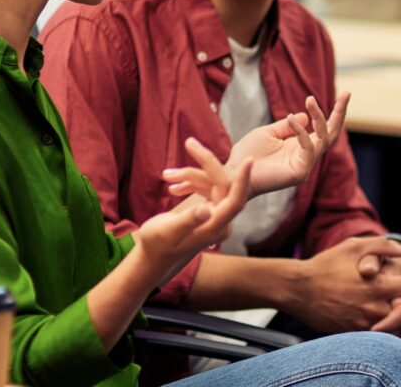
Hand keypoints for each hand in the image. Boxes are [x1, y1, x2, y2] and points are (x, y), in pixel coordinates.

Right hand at [138, 138, 251, 274]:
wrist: (151, 257)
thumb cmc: (156, 245)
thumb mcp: (168, 232)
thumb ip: (188, 220)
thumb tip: (205, 209)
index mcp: (216, 228)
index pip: (235, 200)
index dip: (243, 180)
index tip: (249, 159)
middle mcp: (220, 222)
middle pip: (222, 185)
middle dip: (207, 163)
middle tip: (190, 143)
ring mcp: (216, 217)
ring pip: (211, 185)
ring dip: (191, 175)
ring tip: (166, 174)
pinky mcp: (209, 212)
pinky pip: (205, 190)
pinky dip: (190, 183)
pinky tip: (171, 186)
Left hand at [224, 92, 349, 197]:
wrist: (235, 171)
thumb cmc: (249, 153)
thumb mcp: (269, 132)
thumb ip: (287, 126)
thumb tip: (305, 116)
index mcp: (301, 147)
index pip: (324, 129)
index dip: (335, 112)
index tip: (345, 94)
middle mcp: (306, 156)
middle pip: (331, 134)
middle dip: (340, 113)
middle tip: (348, 93)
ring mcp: (305, 165)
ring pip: (323, 139)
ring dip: (319, 117)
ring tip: (310, 100)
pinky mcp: (300, 173)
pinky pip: (308, 148)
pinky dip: (301, 131)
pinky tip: (290, 118)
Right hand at [288, 236, 400, 334]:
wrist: (299, 289)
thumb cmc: (326, 264)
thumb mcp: (354, 246)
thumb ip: (382, 246)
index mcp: (377, 285)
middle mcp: (373, 308)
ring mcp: (363, 324)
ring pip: (396, 332)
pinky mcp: (353, 334)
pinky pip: (378, 340)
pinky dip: (387, 335)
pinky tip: (386, 326)